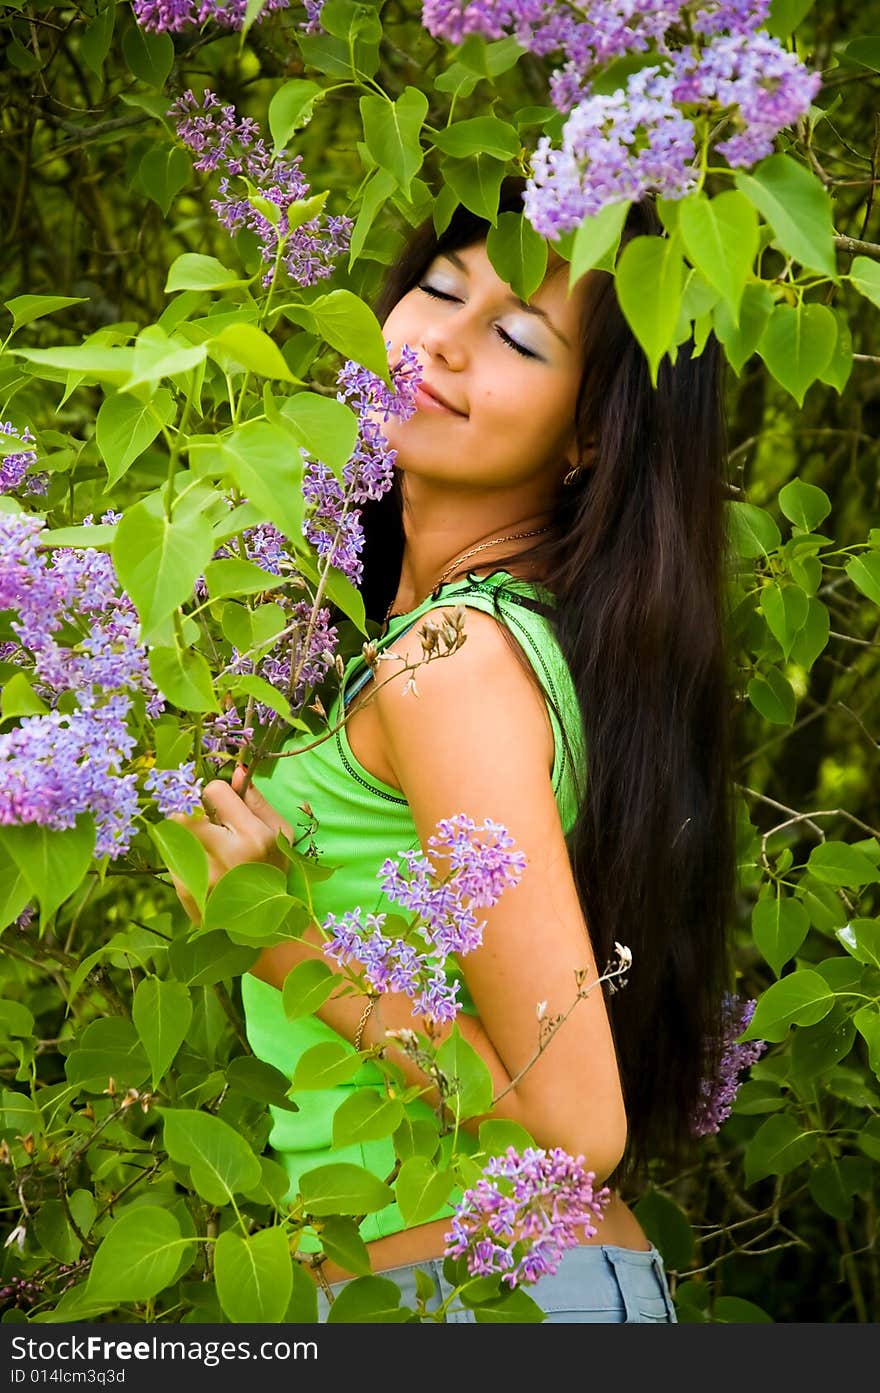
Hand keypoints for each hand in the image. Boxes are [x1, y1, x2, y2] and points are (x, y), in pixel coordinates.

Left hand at [168, 765, 293, 923]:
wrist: (262, 928)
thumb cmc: (274, 873)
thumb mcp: (279, 834)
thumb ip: (256, 801)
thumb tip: (236, 771)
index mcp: (254, 838)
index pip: (214, 791)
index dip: (217, 795)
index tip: (224, 808)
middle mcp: (226, 856)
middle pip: (184, 812)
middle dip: (193, 813)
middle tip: (208, 824)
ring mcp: (202, 875)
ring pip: (173, 833)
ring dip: (186, 834)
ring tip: (207, 848)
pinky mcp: (184, 890)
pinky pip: (171, 855)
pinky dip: (183, 854)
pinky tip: (202, 867)